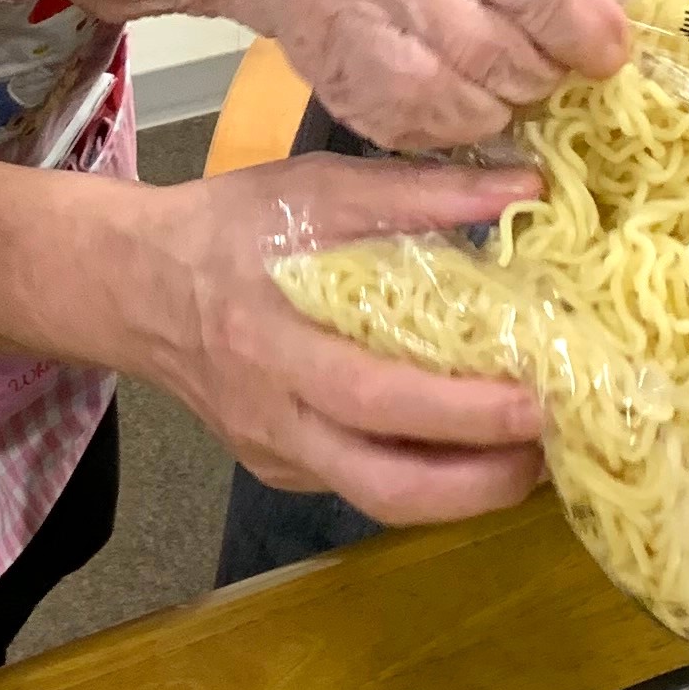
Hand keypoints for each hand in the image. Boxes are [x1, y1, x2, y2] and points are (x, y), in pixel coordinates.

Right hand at [133, 156, 551, 525]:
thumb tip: (525, 187)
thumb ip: (419, 193)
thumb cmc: (231, 226)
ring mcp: (277, 454)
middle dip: (483, 479)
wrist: (133, 284)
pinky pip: (364, 487)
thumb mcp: (316, 187)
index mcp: (275, 342)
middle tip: (555, 443)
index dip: (463, 410)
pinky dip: (428, 476)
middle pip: (387, 484)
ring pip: (381, 502)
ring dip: (467, 492)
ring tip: (532, 455)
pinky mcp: (282, 469)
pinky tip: (471, 446)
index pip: (376, 397)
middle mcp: (276, 417)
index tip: (538, 397)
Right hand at [258, 0, 627, 148]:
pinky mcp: (328, 82)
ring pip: (448, 102)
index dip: (573, 23)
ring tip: (510, 88)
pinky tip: (460, 104)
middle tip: (557, 70)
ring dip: (500, 107)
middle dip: (540, 72)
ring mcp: (343, 29)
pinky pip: (407, 129)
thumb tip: (590, 21)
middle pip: (485, 49)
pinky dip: (450, 129)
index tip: (611, 52)